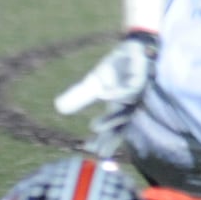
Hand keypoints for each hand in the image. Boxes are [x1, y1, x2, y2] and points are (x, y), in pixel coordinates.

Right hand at [54, 31, 159, 155]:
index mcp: (120, 108)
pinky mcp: (142, 76)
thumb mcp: (95, 83)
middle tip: (101, 152)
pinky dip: (119, 93)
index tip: (91, 152)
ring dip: (112, 119)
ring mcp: (138, 92)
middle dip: (111, 138)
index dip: (103, 141)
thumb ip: (80, 96)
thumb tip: (58, 108)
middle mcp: (130, 104)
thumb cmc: (118, 68)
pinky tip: (104, 96)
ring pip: (126, 109)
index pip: (113, 130)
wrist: (134, 47)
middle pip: (122, 124)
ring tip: (93, 127)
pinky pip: (132, 87)